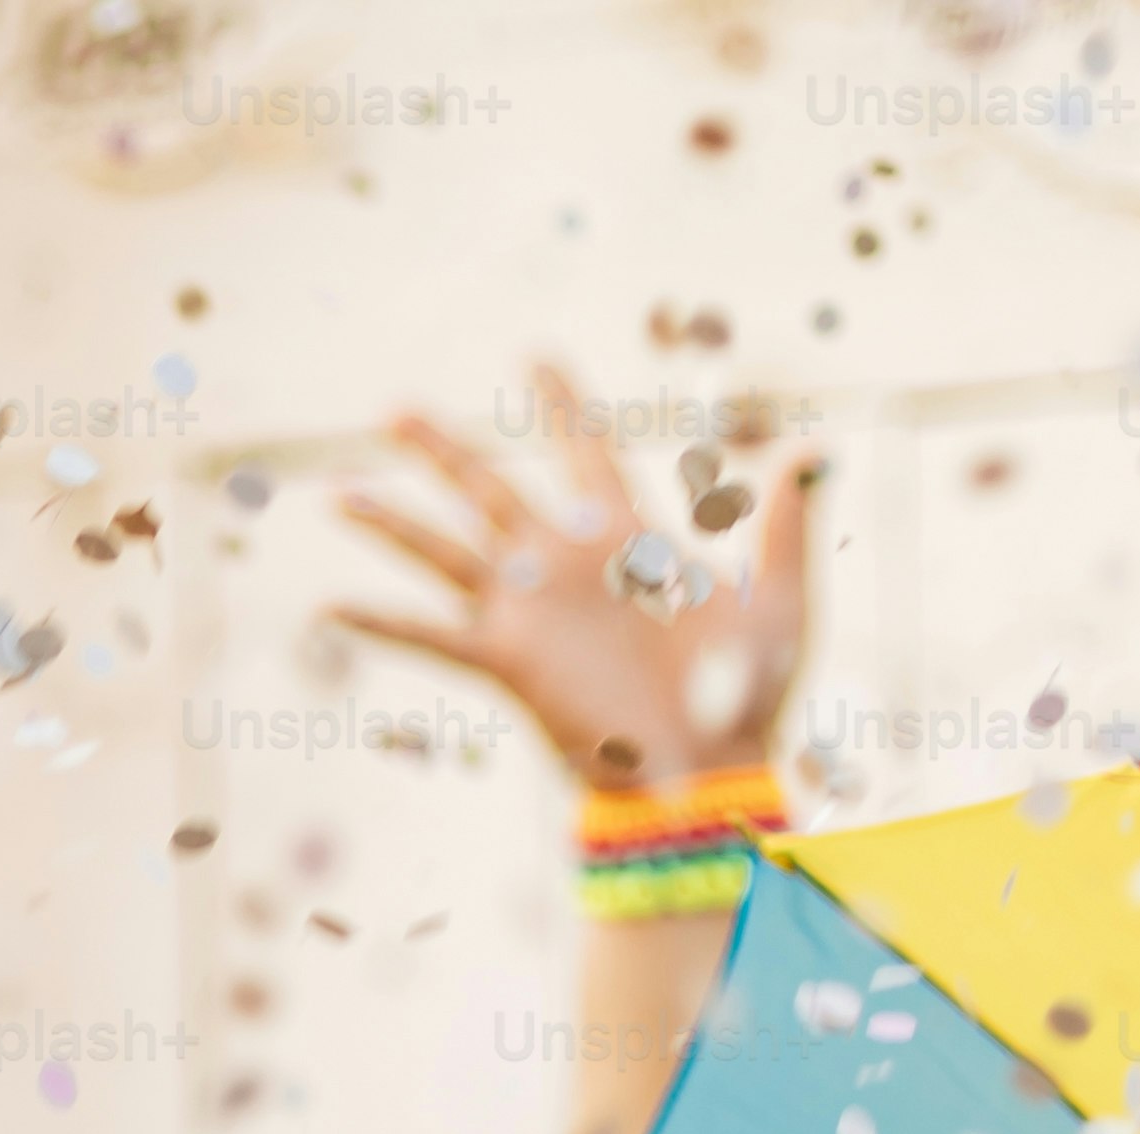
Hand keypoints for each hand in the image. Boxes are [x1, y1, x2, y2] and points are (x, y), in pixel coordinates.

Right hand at [333, 362, 816, 795]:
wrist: (708, 771)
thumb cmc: (749, 694)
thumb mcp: (779, 599)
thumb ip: (785, 525)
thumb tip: (812, 449)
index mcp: (626, 541)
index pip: (585, 450)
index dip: (560, 403)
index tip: (533, 356)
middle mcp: (565, 567)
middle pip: (490, 489)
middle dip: (442, 449)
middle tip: (395, 407)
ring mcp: (529, 612)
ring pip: (446, 549)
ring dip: (393, 521)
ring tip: (340, 494)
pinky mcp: (507, 660)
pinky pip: (431, 635)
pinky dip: (380, 621)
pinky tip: (327, 608)